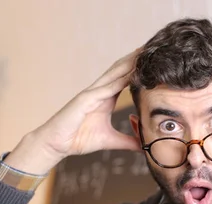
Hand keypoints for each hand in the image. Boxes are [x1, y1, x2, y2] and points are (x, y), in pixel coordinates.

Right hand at [4, 49, 140, 174]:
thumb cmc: (79, 139)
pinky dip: (116, 82)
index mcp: (106, 98)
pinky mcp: (84, 100)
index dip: (138, 70)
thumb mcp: (110, 141)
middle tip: (152, 48)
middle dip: (135, 60)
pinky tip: (128, 75)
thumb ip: (128, 141)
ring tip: (142, 53)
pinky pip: (103, 89)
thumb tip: (145, 146)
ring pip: (113, 75)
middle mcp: (100, 92)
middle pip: (120, 71)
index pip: (125, 80)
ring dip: (127, 64)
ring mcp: (91, 94)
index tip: (154, 62)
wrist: (57, 144)